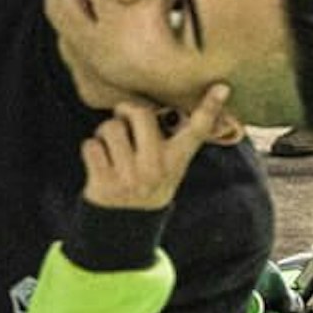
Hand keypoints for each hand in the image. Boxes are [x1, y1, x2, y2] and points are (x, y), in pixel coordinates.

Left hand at [80, 84, 228, 212]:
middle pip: (140, 114)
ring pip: (110, 127)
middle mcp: (156, 169)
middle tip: (124, 122)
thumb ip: (173, 140)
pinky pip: (91, 146)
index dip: (209, 108)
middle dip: (126, 111)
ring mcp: (130, 177)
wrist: (124, 225)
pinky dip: (91, 150)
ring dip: (105, 133)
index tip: (221, 87)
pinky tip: (99, 163)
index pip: (196, 131)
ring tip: (111, 147)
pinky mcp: (104, 184)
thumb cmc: (146, 182)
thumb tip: (179, 105)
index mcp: (176, 161)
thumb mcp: (169, 167)